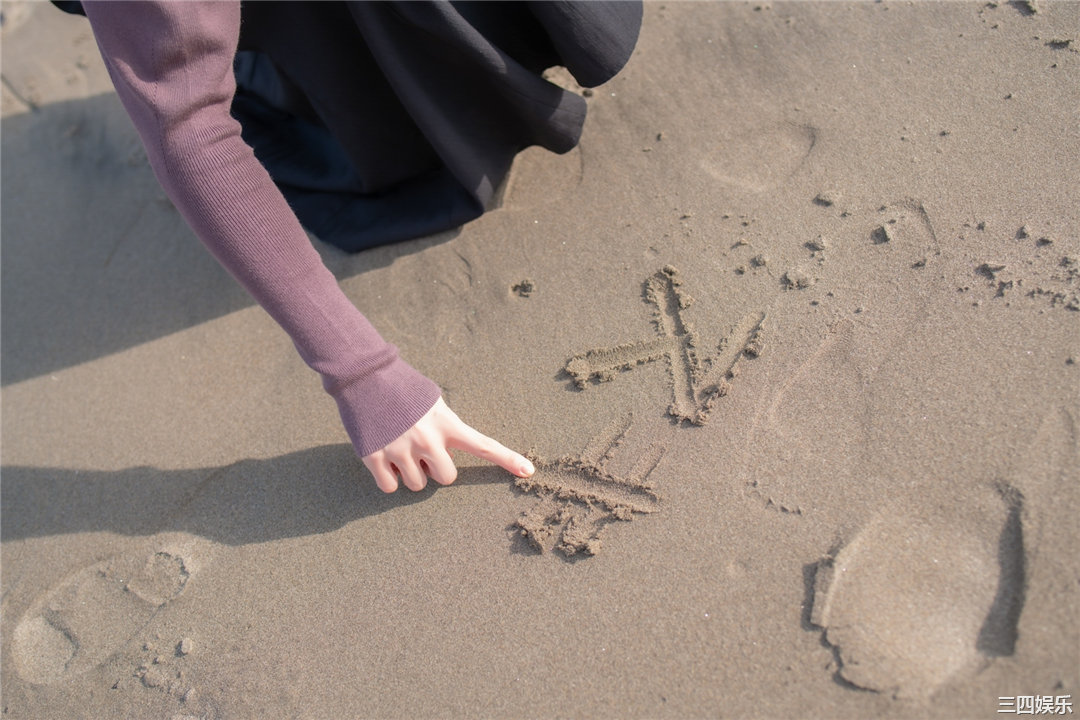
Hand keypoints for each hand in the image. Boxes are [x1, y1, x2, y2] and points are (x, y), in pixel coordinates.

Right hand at [361, 397, 534, 491]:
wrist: (364, 376)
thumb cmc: (401, 388)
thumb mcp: (433, 402)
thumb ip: (445, 428)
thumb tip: (446, 455)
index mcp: (446, 423)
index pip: (483, 445)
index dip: (506, 459)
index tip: (529, 471)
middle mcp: (427, 440)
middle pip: (446, 477)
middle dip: (436, 469)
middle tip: (421, 450)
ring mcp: (401, 450)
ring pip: (417, 485)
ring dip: (410, 473)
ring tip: (399, 447)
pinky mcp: (375, 457)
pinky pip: (389, 487)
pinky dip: (388, 479)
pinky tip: (383, 457)